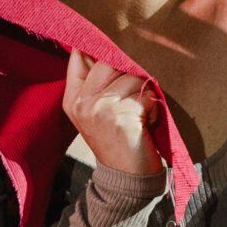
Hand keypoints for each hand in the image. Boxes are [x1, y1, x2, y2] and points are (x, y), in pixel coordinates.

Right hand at [62, 49, 164, 178]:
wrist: (126, 179)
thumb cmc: (118, 142)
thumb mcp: (96, 114)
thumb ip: (95, 84)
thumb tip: (106, 48)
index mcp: (73, 100)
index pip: (78, 57)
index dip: (95, 47)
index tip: (111, 49)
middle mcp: (83, 103)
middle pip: (109, 61)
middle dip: (128, 73)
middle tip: (133, 96)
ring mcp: (101, 109)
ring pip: (131, 77)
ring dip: (144, 94)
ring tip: (140, 114)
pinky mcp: (122, 116)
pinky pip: (145, 94)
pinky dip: (153, 107)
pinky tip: (146, 123)